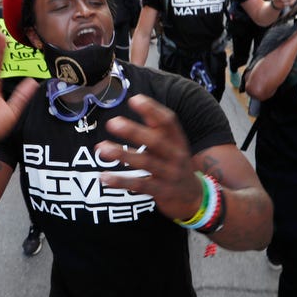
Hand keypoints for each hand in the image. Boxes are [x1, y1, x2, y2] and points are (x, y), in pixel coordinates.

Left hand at [94, 94, 204, 221]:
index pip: (169, 121)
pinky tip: (104, 177)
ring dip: (123, 154)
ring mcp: (170, 175)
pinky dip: (121, 181)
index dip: (153, 109)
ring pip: (146, 163)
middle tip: (112, 123)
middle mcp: (176, 156)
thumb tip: (136, 99)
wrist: (194, 198)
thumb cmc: (176, 165)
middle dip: (134, 131)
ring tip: (102, 148)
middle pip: (156, 141)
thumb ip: (156, 127)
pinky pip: (140, 186)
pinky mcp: (161, 192)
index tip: (134, 99)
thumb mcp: (173, 145)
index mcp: (178, 141)